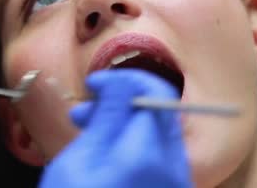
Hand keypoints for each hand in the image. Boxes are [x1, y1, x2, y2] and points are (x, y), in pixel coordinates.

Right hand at [39, 69, 191, 187]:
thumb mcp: (83, 158)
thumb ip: (109, 116)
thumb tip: (123, 80)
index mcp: (148, 156)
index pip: (155, 93)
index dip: (125, 79)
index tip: (96, 83)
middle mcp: (172, 169)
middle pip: (157, 112)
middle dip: (121, 101)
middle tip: (84, 110)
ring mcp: (173, 182)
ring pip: (153, 132)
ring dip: (122, 122)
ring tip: (86, 129)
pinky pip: (154, 154)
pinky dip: (129, 144)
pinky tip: (102, 151)